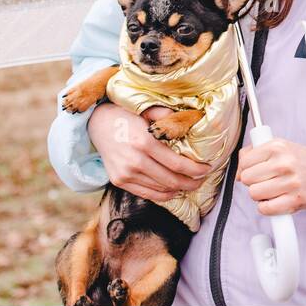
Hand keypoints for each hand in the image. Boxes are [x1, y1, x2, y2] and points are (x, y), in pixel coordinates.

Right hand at [88, 102, 212, 201]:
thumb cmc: (126, 115)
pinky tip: (173, 190)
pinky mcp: (119, 181)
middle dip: (191, 183)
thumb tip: (192, 120)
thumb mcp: (147, 110)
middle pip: (171, 181)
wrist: (97, 124)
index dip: (196, 170)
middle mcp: (135, 161)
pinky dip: (163, 195)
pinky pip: (147, 194)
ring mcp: (126, 174)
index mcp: (144, 142)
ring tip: (190, 184)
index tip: (207, 169)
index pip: (177, 164)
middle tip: (202, 179)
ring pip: (160, 190)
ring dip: (179, 189)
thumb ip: (168, 116)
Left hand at [235, 137, 305, 215]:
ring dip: (260, 195)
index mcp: (277, 147)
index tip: (257, 170)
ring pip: (254, 194)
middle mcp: (283, 163)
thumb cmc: (301, 160)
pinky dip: (267, 207)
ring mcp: (289, 183)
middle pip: (247, 179)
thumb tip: (237, 175)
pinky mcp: (294, 201)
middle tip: (266, 180)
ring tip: (272, 190)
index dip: (247, 168)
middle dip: (253, 182)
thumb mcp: (279, 146)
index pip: (244, 162)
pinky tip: (275, 200)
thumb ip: (254, 153)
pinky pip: (265, 208)